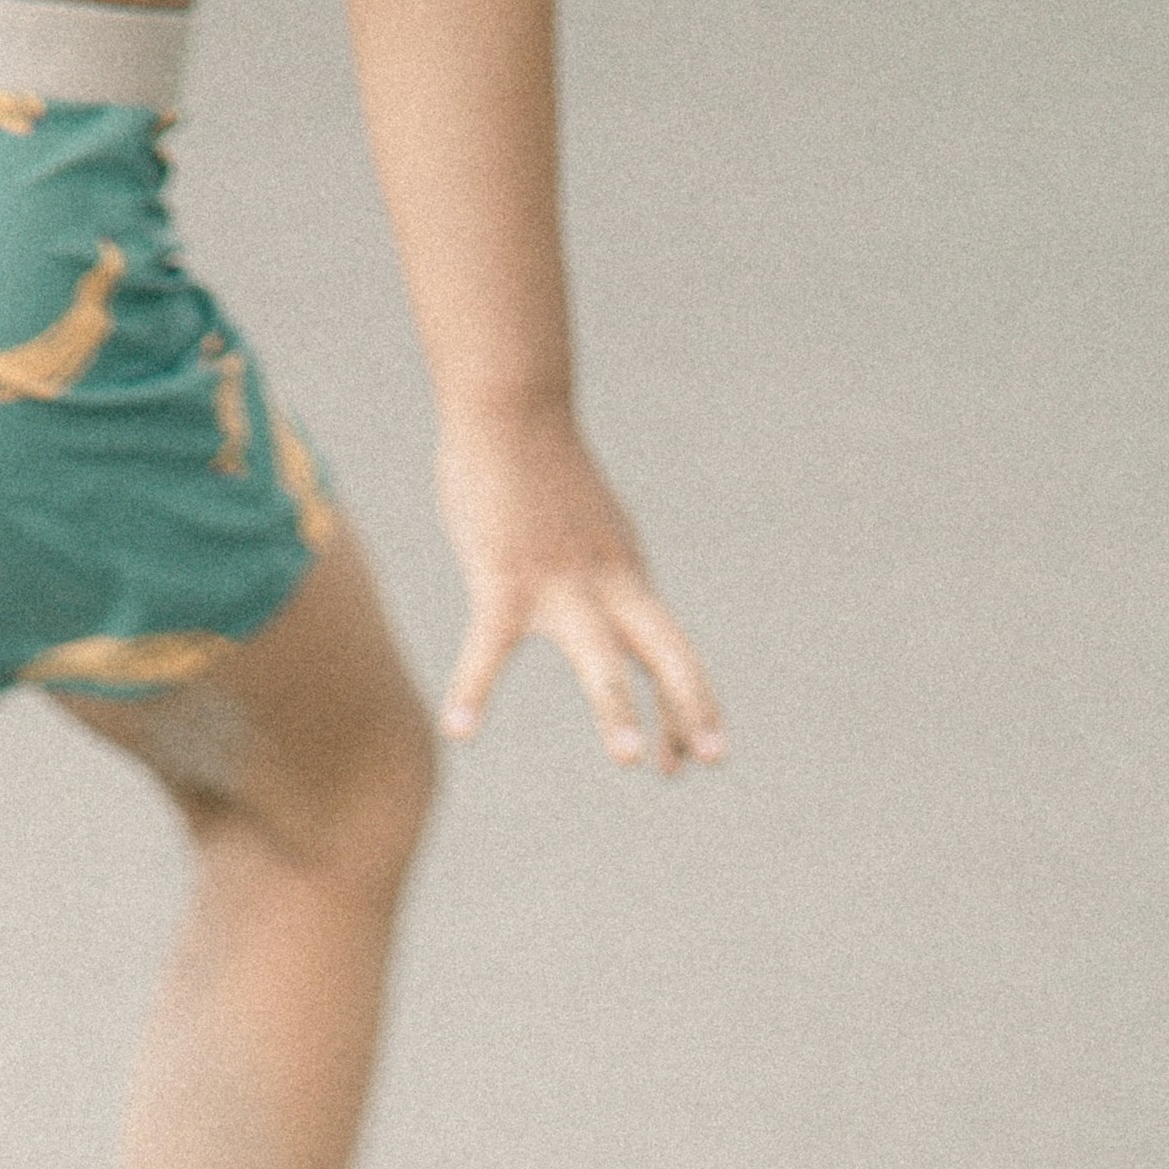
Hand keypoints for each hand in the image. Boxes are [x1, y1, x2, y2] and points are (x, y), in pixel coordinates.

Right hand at [437, 403, 722, 769]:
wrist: (513, 405)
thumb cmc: (538, 468)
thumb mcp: (585, 528)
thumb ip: (597, 571)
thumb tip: (603, 601)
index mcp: (626, 575)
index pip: (669, 649)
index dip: (689, 702)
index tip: (701, 754)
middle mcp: (608, 582)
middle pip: (663, 652)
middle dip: (688, 708)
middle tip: (709, 762)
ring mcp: (560, 583)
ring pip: (601, 657)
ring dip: (619, 710)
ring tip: (633, 763)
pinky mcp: (504, 578)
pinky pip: (490, 646)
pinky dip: (473, 690)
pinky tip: (459, 732)